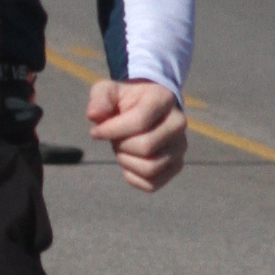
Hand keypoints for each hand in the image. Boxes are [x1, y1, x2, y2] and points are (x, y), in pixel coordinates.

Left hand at [86, 75, 186, 193]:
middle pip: (145, 147)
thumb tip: (94, 115)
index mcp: (164, 99)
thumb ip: (99, 98)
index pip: (139, 122)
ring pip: (149, 168)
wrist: (147, 110)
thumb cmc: (126, 101)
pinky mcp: (176, 166)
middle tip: (116, 138)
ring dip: (126, 161)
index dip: (111, 130)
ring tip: (123, 148)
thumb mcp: (108, 91)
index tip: (96, 131)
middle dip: (121, 145)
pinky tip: (128, 160)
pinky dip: (132, 176)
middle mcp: (178, 123)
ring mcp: (180, 147)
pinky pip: (151, 184)